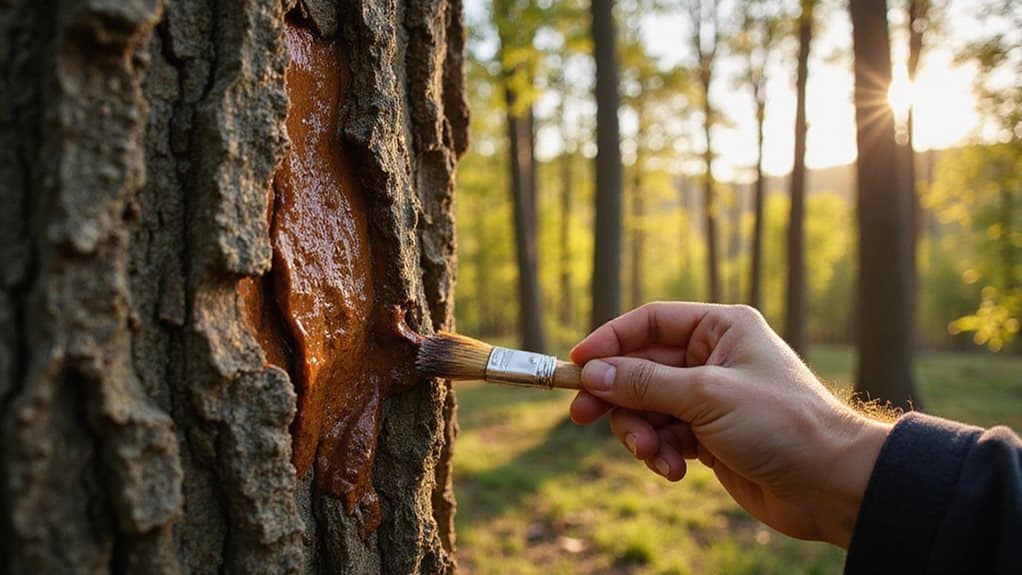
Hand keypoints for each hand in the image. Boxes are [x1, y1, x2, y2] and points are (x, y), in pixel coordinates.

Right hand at [569, 302, 890, 547]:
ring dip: (641, 432)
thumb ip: (644, 383)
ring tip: (653, 455)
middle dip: (616, 396)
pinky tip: (674, 470)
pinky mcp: (709, 436)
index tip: (576, 364)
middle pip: (640, 369)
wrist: (831, 484)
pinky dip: (661, 453)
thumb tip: (592, 372)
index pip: (649, 323)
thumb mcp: (706, 396)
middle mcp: (712, 358)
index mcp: (720, 329)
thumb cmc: (781, 424)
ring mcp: (709, 399)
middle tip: (582, 416)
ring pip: (647, 408)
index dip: (609, 340)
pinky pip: (664, 436)